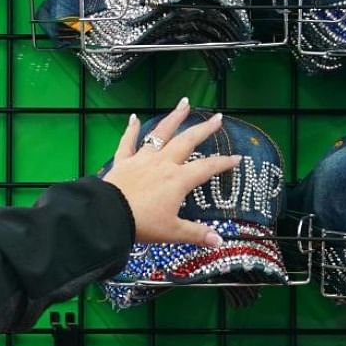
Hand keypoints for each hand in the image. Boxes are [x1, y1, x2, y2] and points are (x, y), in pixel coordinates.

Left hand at [101, 98, 240, 246]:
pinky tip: (134, 117)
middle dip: (204, 129)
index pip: (207, 168)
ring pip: (161, 134)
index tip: (237, 157)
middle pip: (187, 141)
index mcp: (178, 179)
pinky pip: (128, 142)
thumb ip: (197, 234)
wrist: (108, 216)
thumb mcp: (173, 232)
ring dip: (174, 118)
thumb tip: (219, 241)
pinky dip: (131, 129)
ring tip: (184, 104)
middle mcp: (163, 163)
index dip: (223, 163)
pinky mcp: (123, 161)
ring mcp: (142, 159)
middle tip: (217, 118)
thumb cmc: (143, 224)